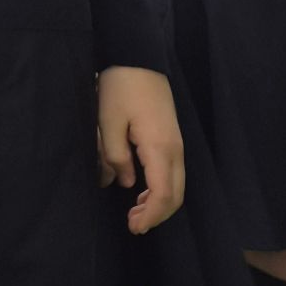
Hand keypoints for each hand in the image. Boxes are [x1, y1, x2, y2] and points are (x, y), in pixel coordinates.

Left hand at [97, 66, 183, 233]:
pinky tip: (140, 191)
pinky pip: (173, 172)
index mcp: (160, 148)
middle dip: (157, 215)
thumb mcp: (108, 122)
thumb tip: (119, 182)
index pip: (163, 194)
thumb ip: (113, 156)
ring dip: (160, 203)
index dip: (151, 215)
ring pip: (177, 185)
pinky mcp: (172, 138)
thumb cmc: (121, 87)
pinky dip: (161, 189)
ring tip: (135, 213)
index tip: (133, 227)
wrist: (138, 57)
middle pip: (176, 195)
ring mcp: (177, 143)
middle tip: (132, 225)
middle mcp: (175, 150)